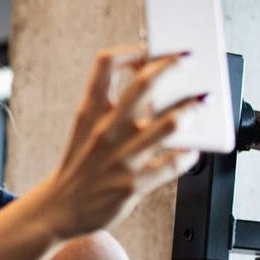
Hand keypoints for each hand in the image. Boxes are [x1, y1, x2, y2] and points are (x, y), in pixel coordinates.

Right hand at [42, 48, 201, 237]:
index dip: (132, 50)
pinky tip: (190, 151)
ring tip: (201, 105)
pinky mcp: (132, 185)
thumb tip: (151, 84)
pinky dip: (188, 155)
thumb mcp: (84, 128)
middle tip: (190, 61)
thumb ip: (111, 106)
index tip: (149, 50)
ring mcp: (120, 158)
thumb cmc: (78, 166)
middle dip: (172, 67)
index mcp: (89, 113)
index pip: (105, 64)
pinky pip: (173, 164)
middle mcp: (105, 131)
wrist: (58, 209)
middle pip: (143, 85)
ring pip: (167, 124)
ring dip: (190, 110)